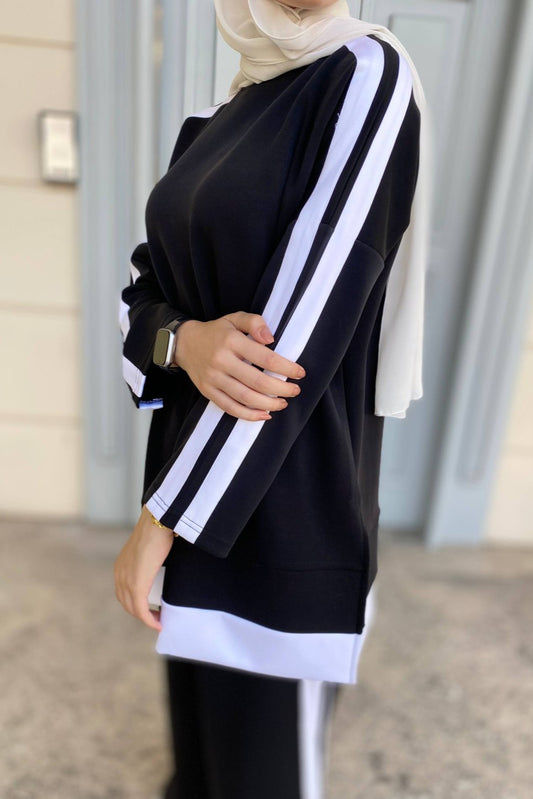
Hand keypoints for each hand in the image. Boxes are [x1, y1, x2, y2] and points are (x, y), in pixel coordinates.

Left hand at [113, 504, 174, 630]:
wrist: (158, 523)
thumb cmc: (159, 530)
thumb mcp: (151, 546)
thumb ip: (153, 552)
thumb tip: (166, 555)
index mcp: (121, 566)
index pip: (124, 592)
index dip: (136, 603)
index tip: (151, 607)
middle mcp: (119, 575)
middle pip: (127, 603)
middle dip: (141, 613)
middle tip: (158, 616)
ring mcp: (126, 581)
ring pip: (134, 609)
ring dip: (146, 618)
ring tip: (160, 619)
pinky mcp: (136, 585)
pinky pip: (141, 609)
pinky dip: (149, 620)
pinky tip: (158, 623)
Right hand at [174, 311, 305, 420]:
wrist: (185, 343)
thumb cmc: (217, 332)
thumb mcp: (235, 318)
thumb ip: (255, 323)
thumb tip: (271, 339)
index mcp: (231, 341)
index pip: (266, 358)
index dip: (286, 368)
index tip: (299, 373)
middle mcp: (221, 361)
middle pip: (257, 382)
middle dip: (281, 389)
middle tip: (295, 390)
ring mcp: (213, 378)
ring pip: (245, 398)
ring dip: (269, 404)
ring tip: (283, 403)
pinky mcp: (207, 392)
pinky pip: (230, 408)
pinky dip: (249, 415)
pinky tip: (264, 415)